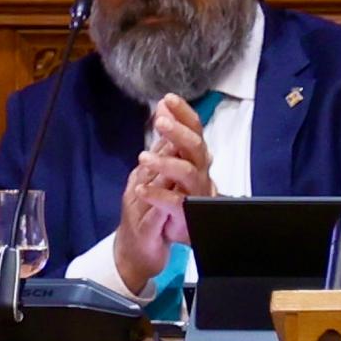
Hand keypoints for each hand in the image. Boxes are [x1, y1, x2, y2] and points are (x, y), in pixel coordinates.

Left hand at [108, 96, 216, 295]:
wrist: (159, 239)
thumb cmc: (166, 199)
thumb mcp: (163, 164)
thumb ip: (167, 138)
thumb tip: (162, 108)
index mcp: (193, 159)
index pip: (194, 131)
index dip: (183, 114)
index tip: (167, 100)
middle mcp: (199, 174)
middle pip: (195, 147)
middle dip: (179, 132)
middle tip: (160, 122)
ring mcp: (196, 195)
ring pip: (188, 173)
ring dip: (167, 162)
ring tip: (144, 157)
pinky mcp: (187, 216)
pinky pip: (175, 203)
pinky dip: (158, 194)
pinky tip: (141, 189)